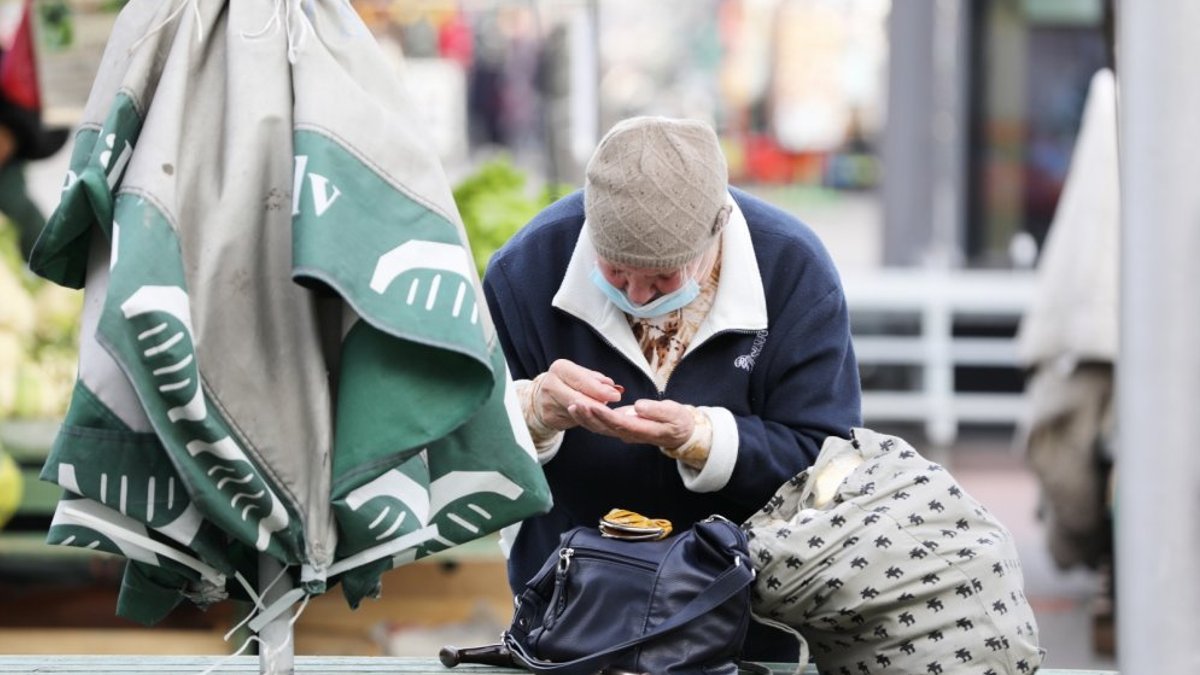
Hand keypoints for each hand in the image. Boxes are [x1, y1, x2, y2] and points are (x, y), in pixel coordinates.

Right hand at [531, 359, 623, 430]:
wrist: (543, 396)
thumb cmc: (568, 382)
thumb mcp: (582, 374)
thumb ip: (597, 380)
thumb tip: (611, 387)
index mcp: (560, 368)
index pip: (582, 381)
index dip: (600, 390)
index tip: (615, 396)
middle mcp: (550, 385)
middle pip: (578, 398)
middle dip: (598, 405)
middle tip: (613, 410)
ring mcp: (548, 403)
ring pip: (577, 412)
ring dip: (593, 413)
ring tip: (602, 412)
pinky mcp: (549, 418)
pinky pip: (573, 421)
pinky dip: (585, 419)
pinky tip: (590, 417)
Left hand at [568, 398, 693, 448]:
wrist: (679, 433)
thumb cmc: (677, 421)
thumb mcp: (674, 414)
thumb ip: (657, 411)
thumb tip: (639, 406)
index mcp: (642, 430)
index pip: (620, 423)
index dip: (605, 415)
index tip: (592, 405)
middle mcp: (629, 434)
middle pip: (605, 428)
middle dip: (588, 417)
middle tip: (574, 404)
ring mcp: (623, 433)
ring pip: (600, 428)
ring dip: (585, 418)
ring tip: (572, 405)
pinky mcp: (620, 428)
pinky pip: (602, 425)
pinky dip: (589, 418)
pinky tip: (580, 408)